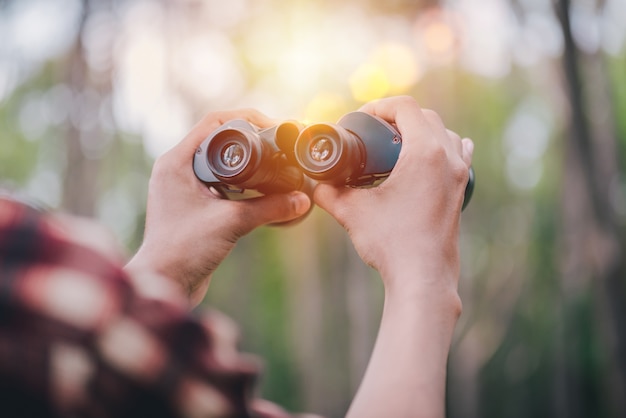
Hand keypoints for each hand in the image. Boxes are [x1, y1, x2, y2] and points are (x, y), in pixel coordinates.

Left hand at [126, 109, 310, 305]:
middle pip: (218, 139)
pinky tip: (260, 189)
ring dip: (246, 162)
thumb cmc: (184, 250)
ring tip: (274, 164)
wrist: (164, 284)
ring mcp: (183, 188)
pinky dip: (240, 183)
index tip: (274, 126)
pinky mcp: (192, 206)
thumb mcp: (232, 223)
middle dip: (250, 139)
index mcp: (176, 162)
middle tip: (278, 144)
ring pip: (219, 163)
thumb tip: (303, 199)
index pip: (214, 122)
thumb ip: (270, 208)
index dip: (247, 118)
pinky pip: (219, 184)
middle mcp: (176, 169)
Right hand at [315, 96, 473, 417]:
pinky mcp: (461, 190)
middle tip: (372, 130)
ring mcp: (459, 174)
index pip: (405, 107)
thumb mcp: (352, 212)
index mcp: (424, 152)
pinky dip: (443, 146)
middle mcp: (448, 157)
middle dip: (396, 117)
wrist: (422, 277)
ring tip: (395, 143)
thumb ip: (328, 193)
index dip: (379, 106)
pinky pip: (458, 154)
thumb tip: (315, 184)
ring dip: (419, 130)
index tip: (360, 118)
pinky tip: (435, 153)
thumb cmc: (390, 243)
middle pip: (425, 116)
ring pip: (443, 133)